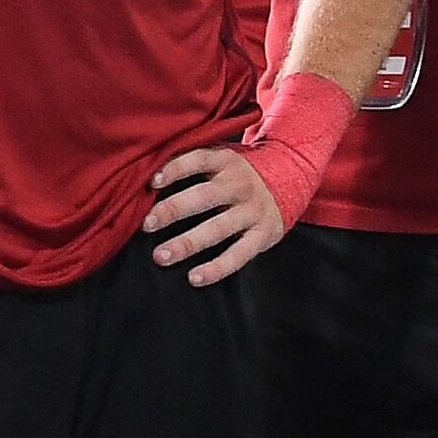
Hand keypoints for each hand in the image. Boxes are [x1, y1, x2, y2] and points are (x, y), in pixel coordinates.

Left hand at [148, 145, 291, 283]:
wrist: (292, 179)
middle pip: (204, 197)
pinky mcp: (263, 234)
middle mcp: (240, 185)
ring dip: (188, 243)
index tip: (152, 182)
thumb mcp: (221, 159)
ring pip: (218, 229)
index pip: (199, 160)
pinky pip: (239, 254)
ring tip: (161, 256)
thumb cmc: (239, 173)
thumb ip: (191, 163)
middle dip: (174, 210)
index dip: (176, 169)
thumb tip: (145, 172)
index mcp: (226, 162)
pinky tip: (194, 277)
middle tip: (146, 225)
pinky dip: (217, 268)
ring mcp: (252, 211)